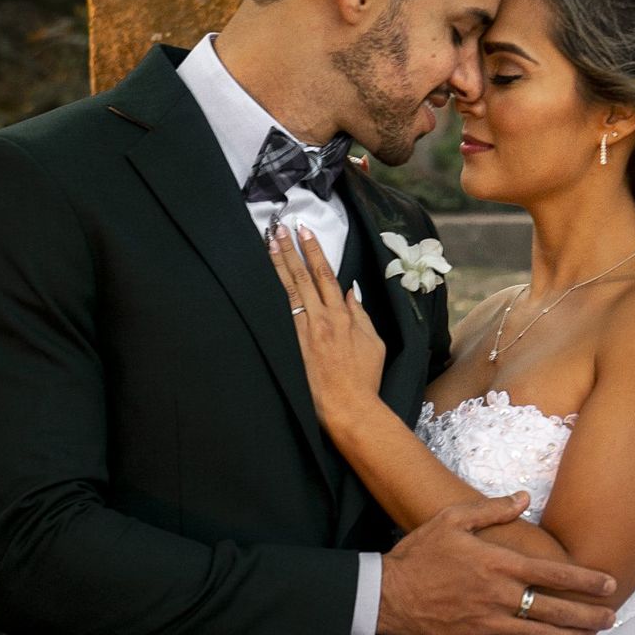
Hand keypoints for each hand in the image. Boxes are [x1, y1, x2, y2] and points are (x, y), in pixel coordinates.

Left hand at [269, 223, 385, 426]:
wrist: (349, 407)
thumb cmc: (364, 379)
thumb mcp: (374, 343)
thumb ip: (361, 315)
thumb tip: (350, 291)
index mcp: (344, 316)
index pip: (326, 275)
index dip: (315, 251)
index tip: (306, 232)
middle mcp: (323, 319)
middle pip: (304, 276)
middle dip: (291, 249)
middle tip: (279, 227)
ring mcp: (305, 333)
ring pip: (289, 291)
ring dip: (278, 265)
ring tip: (268, 244)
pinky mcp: (293, 347)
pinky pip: (280, 315)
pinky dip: (271, 295)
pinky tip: (261, 281)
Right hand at [380, 492, 619, 634]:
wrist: (385, 595)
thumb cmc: (418, 555)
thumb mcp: (451, 519)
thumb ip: (491, 510)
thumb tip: (522, 498)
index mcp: (497, 563)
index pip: (552, 572)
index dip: (585, 579)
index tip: (609, 583)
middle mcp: (498, 596)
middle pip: (555, 609)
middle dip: (589, 614)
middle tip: (612, 617)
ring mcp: (488, 624)